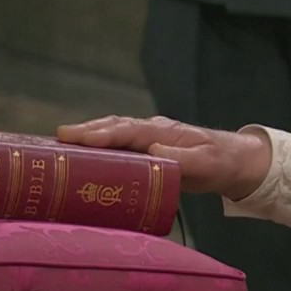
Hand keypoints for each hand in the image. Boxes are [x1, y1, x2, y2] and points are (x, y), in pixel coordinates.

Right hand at [57, 116, 270, 200]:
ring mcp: (149, 138)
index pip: (127, 130)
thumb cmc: (220, 162)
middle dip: (86, 131)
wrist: (233, 162)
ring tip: (60, 146)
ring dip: (89, 137)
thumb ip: (181, 158)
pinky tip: (83, 157)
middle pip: (114, 127)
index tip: (76, 137)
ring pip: (114, 134)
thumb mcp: (205, 164)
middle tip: (57, 138)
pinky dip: (99, 147)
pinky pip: (119, 145)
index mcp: (163, 132)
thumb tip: (154, 151)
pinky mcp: (148, 150)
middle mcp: (152, 130)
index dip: (101, 134)